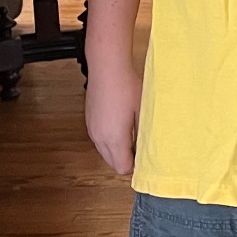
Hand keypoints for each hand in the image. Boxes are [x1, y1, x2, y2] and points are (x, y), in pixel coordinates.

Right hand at [86, 58, 141, 176]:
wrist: (107, 69)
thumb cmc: (127, 87)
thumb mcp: (142, 112)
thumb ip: (143, 135)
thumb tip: (147, 149)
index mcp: (114, 138)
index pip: (122, 167)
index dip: (135, 166)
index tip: (145, 158)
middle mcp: (99, 138)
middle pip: (112, 163)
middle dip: (125, 160)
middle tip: (140, 148)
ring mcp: (92, 130)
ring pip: (104, 152)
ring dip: (116, 150)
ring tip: (131, 135)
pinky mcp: (89, 121)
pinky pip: (99, 140)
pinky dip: (109, 140)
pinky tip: (120, 125)